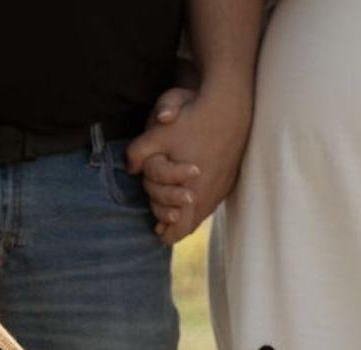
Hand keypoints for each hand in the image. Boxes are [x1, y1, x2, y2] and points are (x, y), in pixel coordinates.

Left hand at [127, 82, 251, 244]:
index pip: (174, 222)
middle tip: (162, 229)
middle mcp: (205, 195)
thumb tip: (130, 168)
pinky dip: (198, 208)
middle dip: (173, 229)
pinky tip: (192, 203)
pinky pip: (211, 204)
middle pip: (188, 227)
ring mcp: (218, 189)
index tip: (157, 229)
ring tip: (175, 220)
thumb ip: (140, 151)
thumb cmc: (192, 120)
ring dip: (186, 221)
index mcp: (189, 189)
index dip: (163, 226)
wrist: (230, 109)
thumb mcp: (159, 132)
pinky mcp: (227, 182)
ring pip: (200, 218)